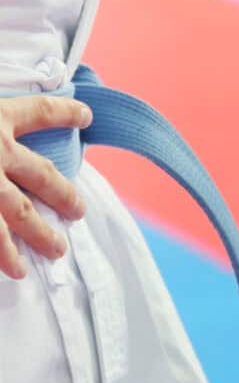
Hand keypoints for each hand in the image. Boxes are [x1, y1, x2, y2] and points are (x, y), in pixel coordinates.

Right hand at [0, 96, 92, 279]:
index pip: (40, 111)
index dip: (65, 112)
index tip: (87, 116)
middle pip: (43, 175)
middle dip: (64, 194)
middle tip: (79, 212)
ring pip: (19, 215)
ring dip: (39, 235)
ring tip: (56, 251)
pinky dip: (0, 255)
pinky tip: (12, 270)